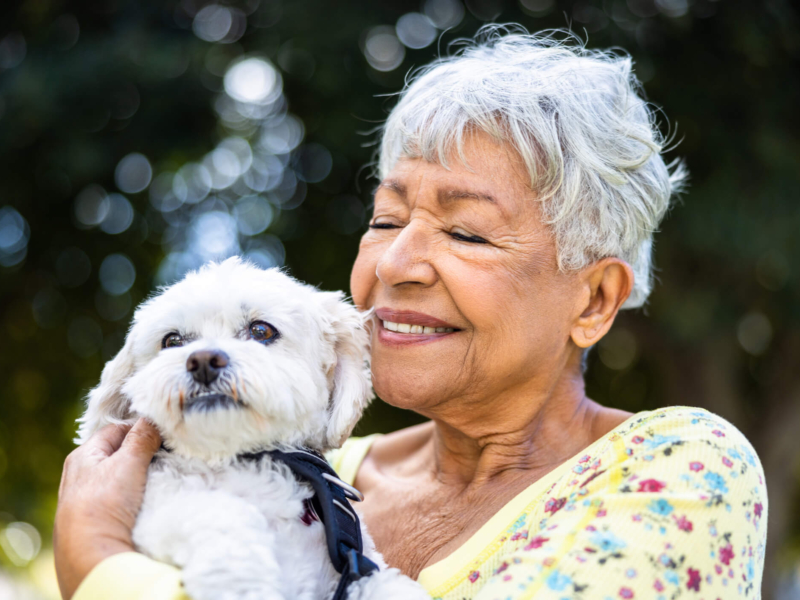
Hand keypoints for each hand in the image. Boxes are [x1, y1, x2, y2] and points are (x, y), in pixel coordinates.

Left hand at [54, 418, 160, 599]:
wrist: (91, 556)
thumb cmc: (104, 505)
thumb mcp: (127, 463)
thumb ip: (142, 437)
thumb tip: (153, 418)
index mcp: (82, 456)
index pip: (116, 429)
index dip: (141, 428)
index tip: (164, 434)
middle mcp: (80, 476)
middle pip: (118, 454)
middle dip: (143, 453)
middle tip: (167, 455)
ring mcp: (87, 501)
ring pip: (120, 479)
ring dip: (140, 477)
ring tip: (162, 478)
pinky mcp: (97, 522)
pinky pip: (121, 500)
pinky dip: (136, 497)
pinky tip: (148, 501)